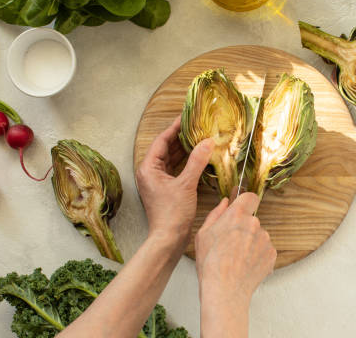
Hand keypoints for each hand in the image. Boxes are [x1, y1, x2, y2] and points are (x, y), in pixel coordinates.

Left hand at [136, 116, 214, 242]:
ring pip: (172, 159)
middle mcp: (150, 172)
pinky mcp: (166, 189)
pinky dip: (186, 162)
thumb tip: (207, 142)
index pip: (161, 140)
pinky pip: (176, 169)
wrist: (169, 239)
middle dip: (181, 137)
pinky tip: (198, 157)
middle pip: (166, 148)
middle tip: (197, 126)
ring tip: (200, 137)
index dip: (175, 128)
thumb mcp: (186, 184)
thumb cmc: (172, 213)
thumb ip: (197, 161)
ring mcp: (157, 181)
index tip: (186, 117)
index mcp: (148, 168)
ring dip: (185, 149)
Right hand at [195, 193, 276, 307]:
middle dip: (244, 228)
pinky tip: (245, 265)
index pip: (249, 196)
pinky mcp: (272, 254)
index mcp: (237, 215)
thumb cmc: (210, 264)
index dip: (244, 202)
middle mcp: (254, 224)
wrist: (225, 290)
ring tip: (237, 258)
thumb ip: (216, 214)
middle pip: (252, 219)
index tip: (241, 209)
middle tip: (231, 244)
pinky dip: (257, 255)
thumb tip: (225, 202)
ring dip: (251, 243)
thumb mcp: (203, 234)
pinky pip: (265, 249)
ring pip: (259, 235)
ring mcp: (265, 239)